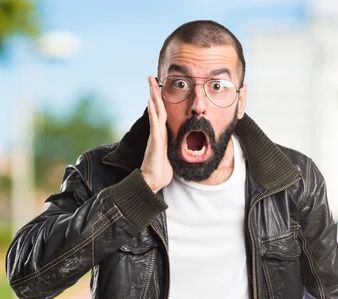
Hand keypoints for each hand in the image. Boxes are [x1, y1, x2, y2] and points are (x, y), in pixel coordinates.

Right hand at [141, 76, 172, 192]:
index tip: (160, 87)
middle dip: (154, 92)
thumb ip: (176, 147)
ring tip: (151, 82)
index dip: (160, 99)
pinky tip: (152, 101)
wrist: (152, 181)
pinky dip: (153, 112)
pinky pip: (155, 124)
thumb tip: (186, 146)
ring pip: (155, 111)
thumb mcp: (172, 155)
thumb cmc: (162, 171)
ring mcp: (156, 135)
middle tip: (151, 77)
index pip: (162, 112)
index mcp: (162, 133)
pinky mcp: (156, 141)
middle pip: (157, 107)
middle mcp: (158, 132)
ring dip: (153, 96)